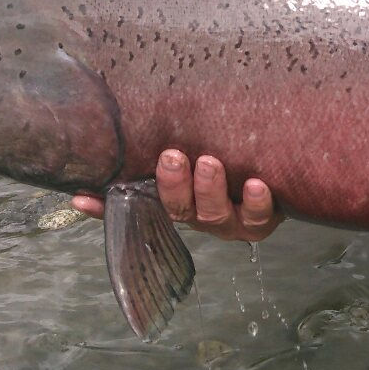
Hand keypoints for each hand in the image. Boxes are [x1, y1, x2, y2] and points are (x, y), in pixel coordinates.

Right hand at [71, 150, 282, 241]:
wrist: (282, 170)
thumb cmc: (230, 156)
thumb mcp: (193, 151)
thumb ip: (155, 150)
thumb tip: (98, 155)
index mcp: (179, 202)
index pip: (137, 207)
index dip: (109, 208)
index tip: (86, 194)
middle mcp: (202, 215)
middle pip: (179, 210)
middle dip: (173, 184)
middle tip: (172, 156)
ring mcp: (234, 219)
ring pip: (216, 216)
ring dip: (208, 190)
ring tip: (210, 162)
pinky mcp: (265, 217)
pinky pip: (260, 217)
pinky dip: (257, 202)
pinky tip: (257, 184)